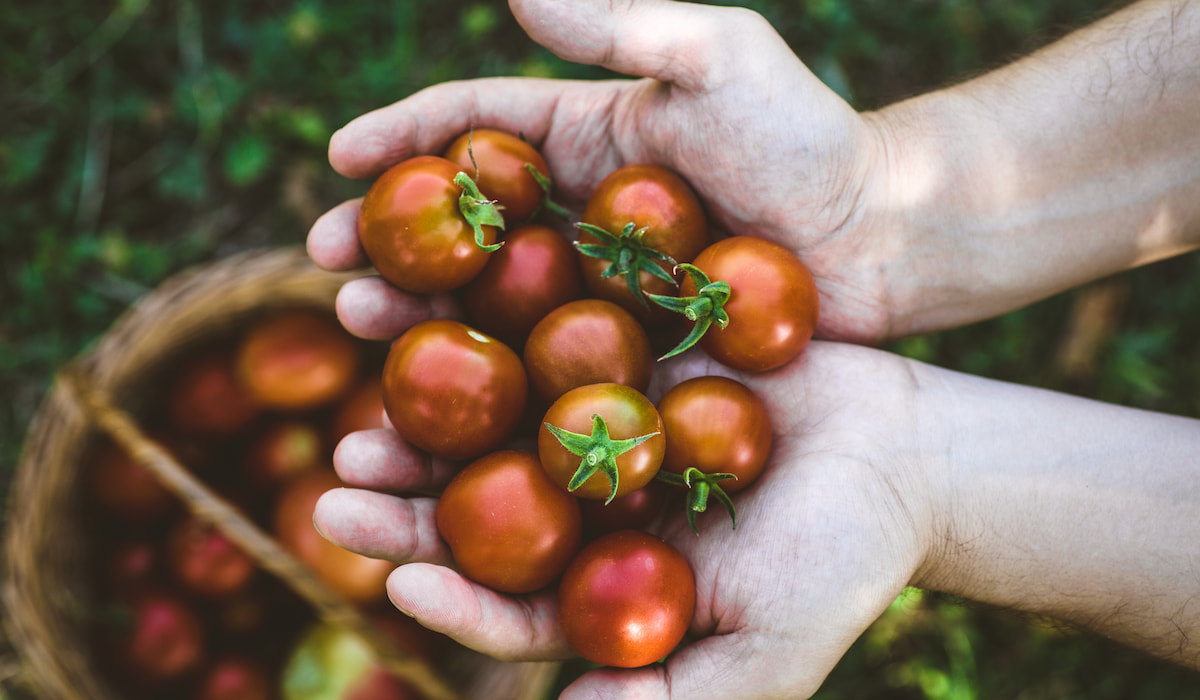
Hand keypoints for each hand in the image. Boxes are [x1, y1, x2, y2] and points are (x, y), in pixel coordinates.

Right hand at [307, 0, 893, 342]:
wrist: (885, 237)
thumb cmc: (809, 140)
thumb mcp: (717, 58)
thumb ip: (620, 25)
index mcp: (590, 135)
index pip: (475, 127)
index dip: (404, 138)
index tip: (337, 159)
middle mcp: (582, 210)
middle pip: (462, 222)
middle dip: (386, 240)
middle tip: (323, 269)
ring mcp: (603, 282)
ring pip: (489, 296)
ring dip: (419, 311)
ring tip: (359, 332)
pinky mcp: (632, 342)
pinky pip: (547, 358)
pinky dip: (492, 375)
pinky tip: (445, 400)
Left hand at [314, 340, 947, 698]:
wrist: (906, 454)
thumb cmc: (841, 563)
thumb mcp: (760, 656)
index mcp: (598, 583)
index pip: (504, 600)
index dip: (449, 595)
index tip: (399, 582)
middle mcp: (581, 503)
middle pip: (476, 506)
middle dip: (404, 497)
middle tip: (342, 476)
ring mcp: (598, 423)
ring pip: (494, 411)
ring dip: (430, 392)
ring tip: (369, 376)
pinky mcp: (624, 351)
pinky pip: (550, 332)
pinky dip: (499, 313)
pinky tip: (452, 288)